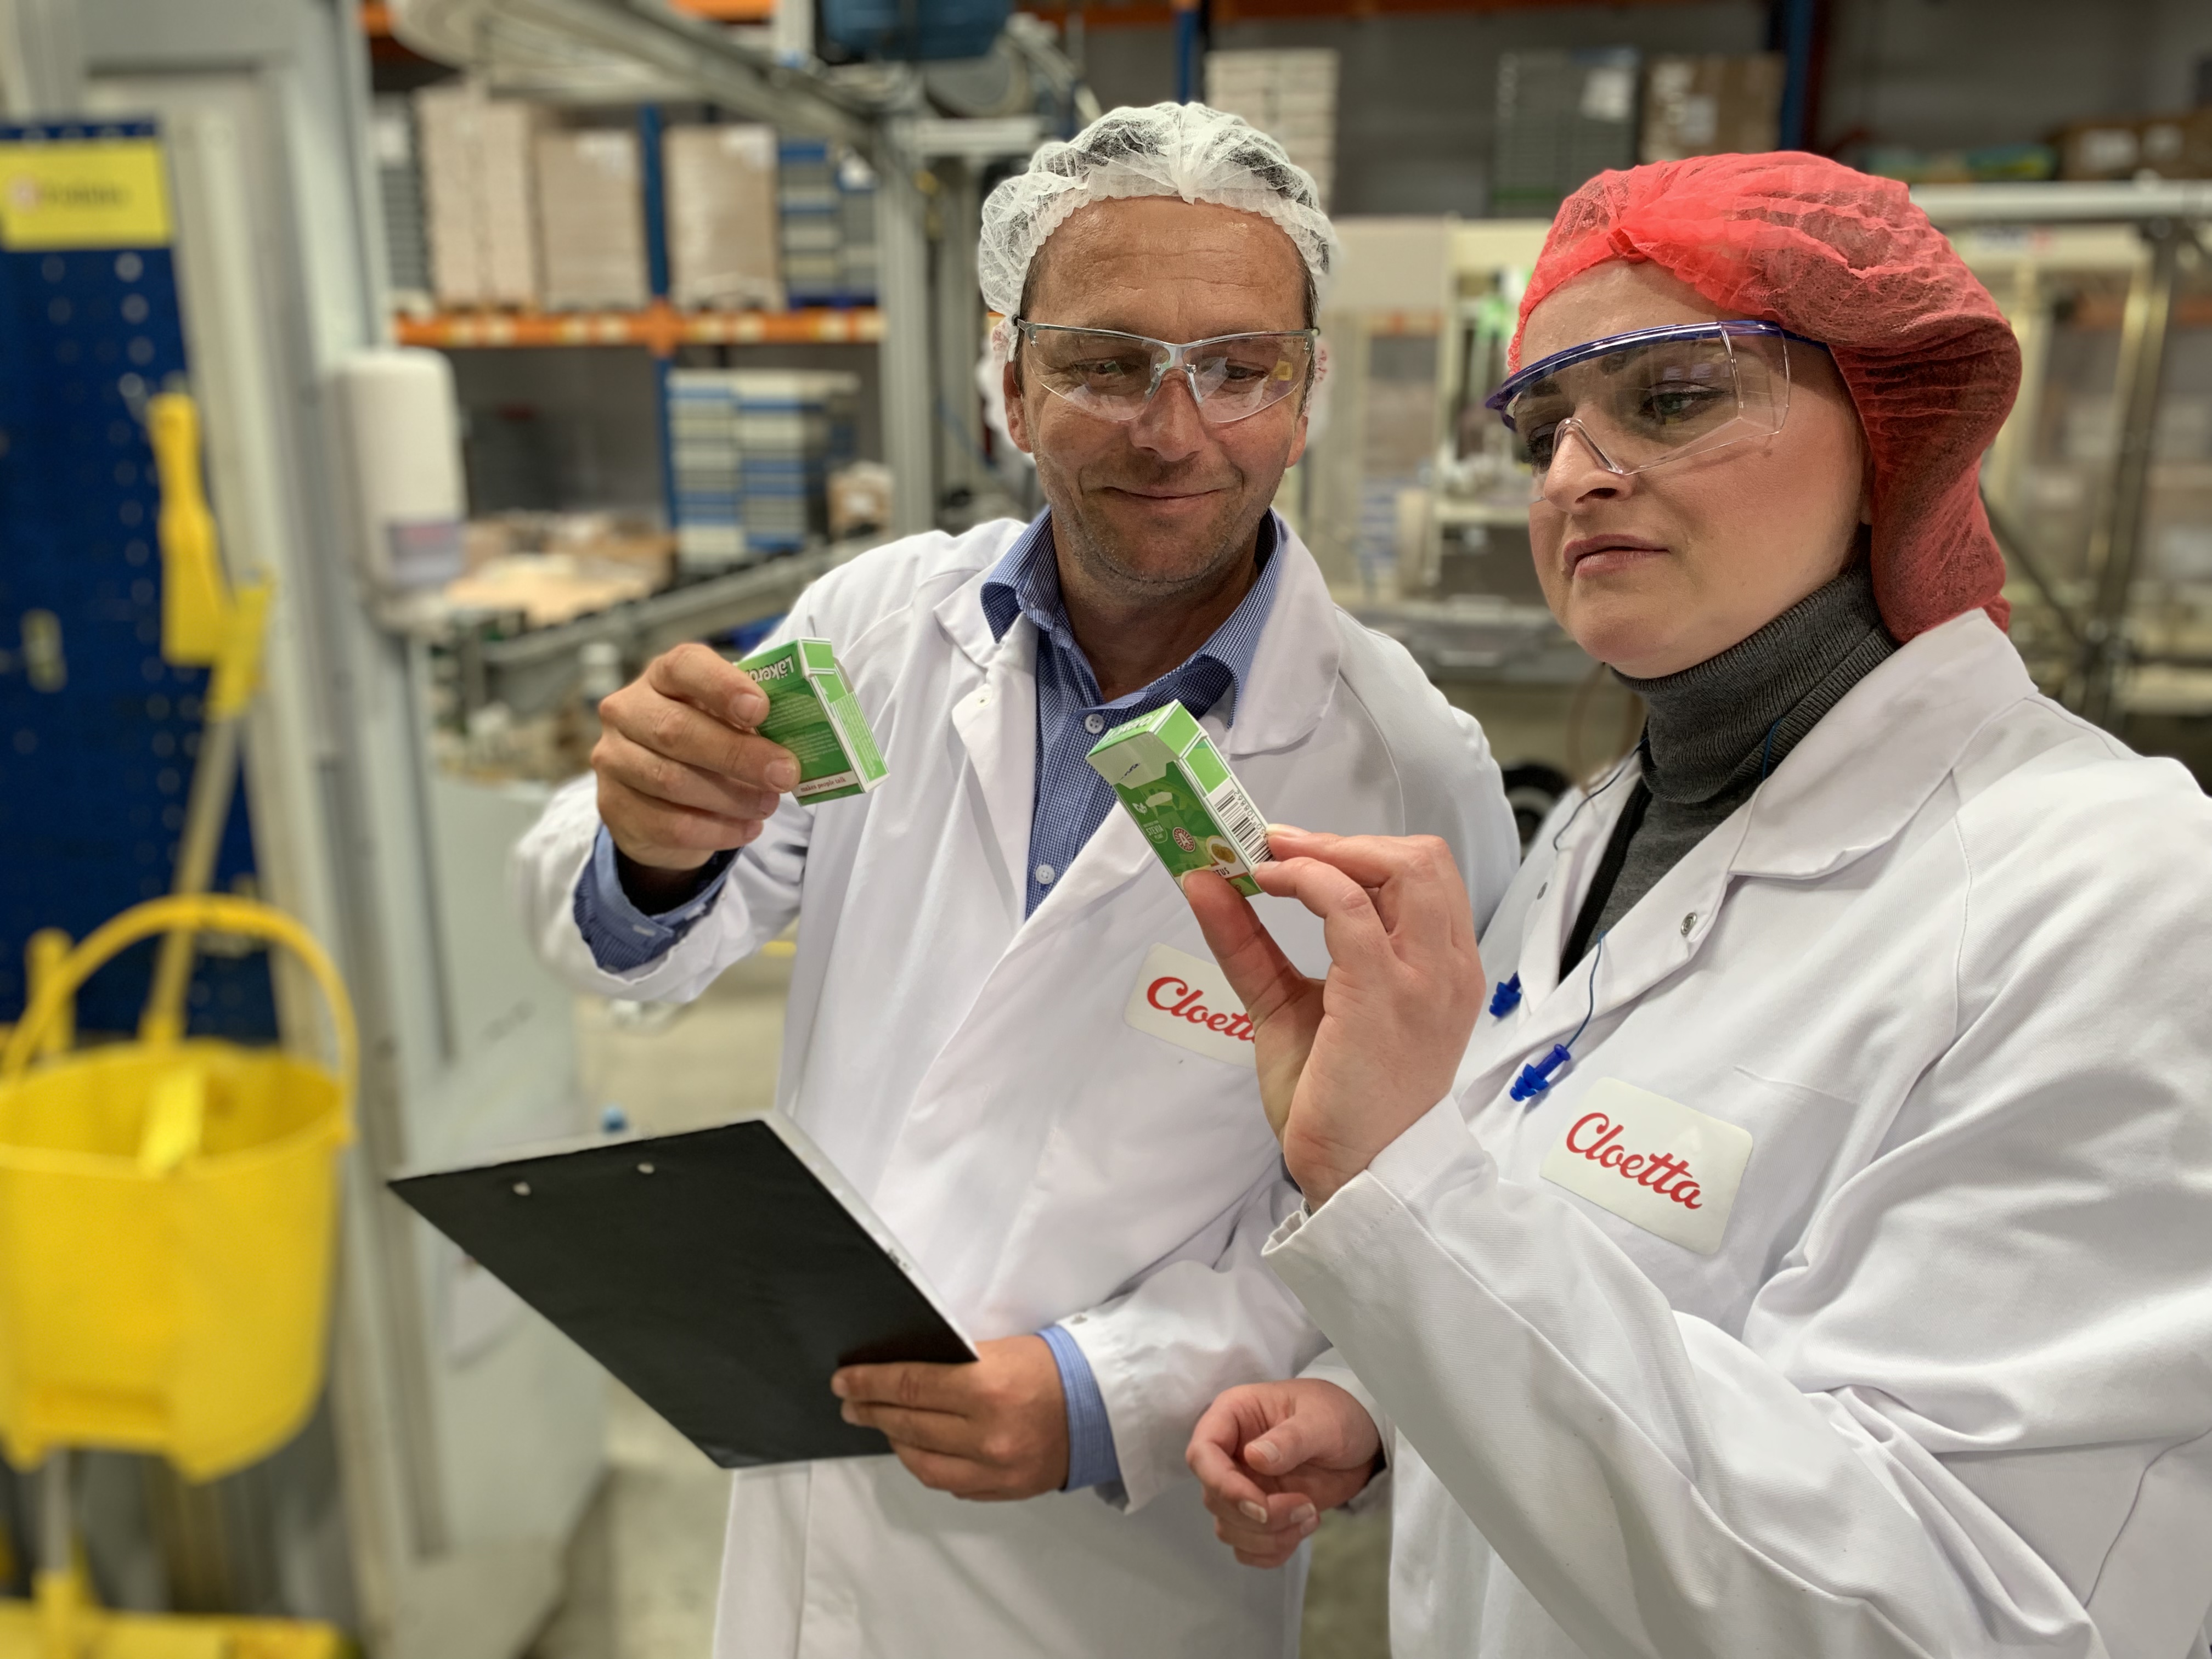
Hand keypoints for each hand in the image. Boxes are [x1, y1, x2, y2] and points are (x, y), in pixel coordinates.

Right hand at [592, 643, 799, 906]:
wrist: (658, 796)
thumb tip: (800, 740)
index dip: (722, 686)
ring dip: (731, 797)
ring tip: (769, 804)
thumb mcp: (729, 721)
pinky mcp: (614, 806)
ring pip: (671, 781)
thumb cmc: (706, 744)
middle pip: (677, 731)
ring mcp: (614, 759)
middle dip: (738, 755)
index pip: (684, 667)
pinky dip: (716, 830)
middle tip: (785, 773)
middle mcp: (628, 711)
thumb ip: (755, 721)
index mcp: (662, 677)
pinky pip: (668, 824)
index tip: (760, 708)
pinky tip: (748, 828)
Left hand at [831, 1335, 1068, 1500]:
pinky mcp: (1002, 1490)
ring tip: (881, 1423)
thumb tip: (900, 1375)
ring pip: (921, 1462)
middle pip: (909, 1424)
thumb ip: (953, 1365)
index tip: (844, 1381)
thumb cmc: (1053, 1368)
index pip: (909, 1386)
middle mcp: (988, 1435)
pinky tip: (916, 1447)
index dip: (869, 1383)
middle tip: (850, 1401)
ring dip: (894, 1440)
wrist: (1102, 1406)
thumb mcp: (1001, 1351)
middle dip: (872, 1410)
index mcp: (987, 1389)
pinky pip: (948, 1483)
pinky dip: (926, 1464)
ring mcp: (995, 1469)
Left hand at [1182, 827, 1482, 1206]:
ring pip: (1401, 868)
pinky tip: (1267, 887)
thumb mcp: (1292, 1004)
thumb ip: (1254, 943)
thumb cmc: (1335, 1097)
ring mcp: (1422, 980)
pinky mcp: (1382, 996)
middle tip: (1280, 848)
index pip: (1423, 876)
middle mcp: (1447, 968)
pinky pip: (1348, 908)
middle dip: (1346, 840)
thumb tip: (1206, 880)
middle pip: (1422, 858)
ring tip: (1271, 861)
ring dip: (1327, 851)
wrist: (1357, 1174)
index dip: (1358, 849)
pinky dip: (1305, 881)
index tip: (1293, 851)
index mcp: (1442, 969)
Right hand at [1186, 1380, 1381, 1568]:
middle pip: (1215, 1498)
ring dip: (1269, 1537)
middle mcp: (1229, 1453)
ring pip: (1228, 1528)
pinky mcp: (1257, 1514)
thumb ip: (1291, 1439)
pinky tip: (1302, 1529)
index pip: (1202, 1453)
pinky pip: (1247, 1547)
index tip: (1260, 1506)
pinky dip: (1272, 1551)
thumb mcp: (1322, 1421)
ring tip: (1311, 1515)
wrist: (1362, 1441)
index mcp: (1233, 1417)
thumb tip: (1254, 1458)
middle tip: (1305, 1507)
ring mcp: (1242, 1486)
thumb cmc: (1338, 1414)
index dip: (1222, 1485)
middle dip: (1259, 1517)